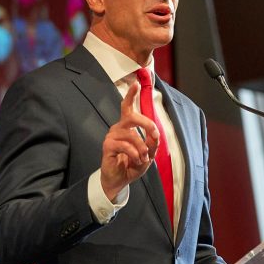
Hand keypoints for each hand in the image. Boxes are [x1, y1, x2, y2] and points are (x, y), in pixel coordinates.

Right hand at [100, 82, 158, 200]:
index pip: (127, 107)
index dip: (131, 95)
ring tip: (143, 158)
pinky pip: (126, 146)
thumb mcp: (148, 154)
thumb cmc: (132, 164)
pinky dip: (135, 154)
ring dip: (142, 148)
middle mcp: (118, 128)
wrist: (119, 180)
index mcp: (127, 126)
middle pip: (132, 115)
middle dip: (146, 123)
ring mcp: (112, 136)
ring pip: (132, 135)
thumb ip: (152, 143)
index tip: (135, 83)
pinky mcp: (108, 145)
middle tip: (155, 134)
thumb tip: (155, 135)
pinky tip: (136, 160)